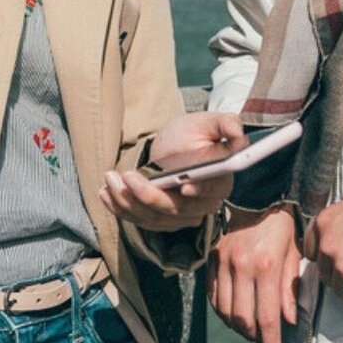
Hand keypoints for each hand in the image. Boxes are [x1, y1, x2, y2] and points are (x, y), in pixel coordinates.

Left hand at [99, 112, 243, 232]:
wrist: (175, 148)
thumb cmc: (193, 134)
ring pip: (153, 218)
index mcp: (220, 181)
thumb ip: (225, 123)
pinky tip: (105, 192)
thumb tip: (238, 132)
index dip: (200, 190)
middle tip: (126, 175)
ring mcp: (181, 216)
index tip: (184, 185)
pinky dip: (120, 209)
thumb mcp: (207, 123)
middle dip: (148, 195)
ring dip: (128, 201)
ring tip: (110, 179)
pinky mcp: (160, 220)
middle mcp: (203, 205)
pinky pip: (139, 220)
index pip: (213, 191)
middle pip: (176, 210)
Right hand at [210, 206, 301, 342]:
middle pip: (243, 320)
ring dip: (239, 328)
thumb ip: (291, 290)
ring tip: (253, 331)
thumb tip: (289, 321)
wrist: (256, 196)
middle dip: (255, 339)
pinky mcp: (212, 260)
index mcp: (266, 266)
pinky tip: (236, 315)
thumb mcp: (295, 255)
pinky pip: (214, 297)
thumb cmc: (282, 227)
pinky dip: (224, 313)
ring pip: (225, 312)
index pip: (266, 318)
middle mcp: (241, 267)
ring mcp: (223, 263)